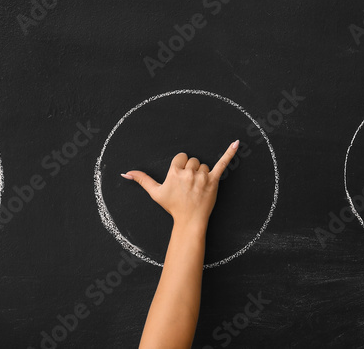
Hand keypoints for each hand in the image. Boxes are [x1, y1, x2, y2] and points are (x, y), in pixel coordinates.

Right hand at [123, 140, 238, 228]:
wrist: (190, 221)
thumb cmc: (173, 206)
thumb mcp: (155, 193)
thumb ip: (142, 180)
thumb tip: (125, 172)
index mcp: (174, 172)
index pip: (181, 158)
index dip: (181, 167)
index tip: (181, 179)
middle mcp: (188, 173)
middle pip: (193, 161)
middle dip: (192, 171)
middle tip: (189, 187)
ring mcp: (201, 177)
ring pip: (204, 165)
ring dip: (202, 174)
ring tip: (198, 188)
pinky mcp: (213, 181)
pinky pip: (222, 164)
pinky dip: (230, 153)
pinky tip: (237, 143)